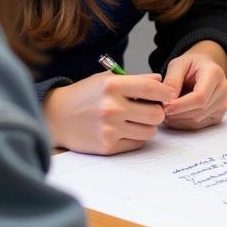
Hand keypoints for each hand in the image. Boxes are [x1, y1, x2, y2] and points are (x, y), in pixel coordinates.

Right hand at [43, 72, 175, 153]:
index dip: (166, 92)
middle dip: (158, 112)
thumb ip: (135, 79)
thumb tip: (160, 80)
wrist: (57, 117)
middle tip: (152, 109)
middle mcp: (111, 108)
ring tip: (137, 119)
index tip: (169, 94)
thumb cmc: (85, 95)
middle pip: (156, 114)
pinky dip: (136, 137)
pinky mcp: (107, 147)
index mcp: (112, 86)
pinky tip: (126, 129)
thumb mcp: (107, 79)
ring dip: (148, 126)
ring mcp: (109, 129)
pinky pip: (137, 143)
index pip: (151, 88)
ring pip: (149, 131)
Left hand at [161, 43, 226, 129]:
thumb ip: (172, 80)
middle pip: (198, 111)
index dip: (181, 105)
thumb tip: (168, 100)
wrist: (203, 68)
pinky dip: (183, 123)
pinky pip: (198, 126)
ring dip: (178, 120)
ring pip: (197, 121)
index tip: (165, 107)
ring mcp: (223, 103)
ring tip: (167, 110)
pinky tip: (175, 115)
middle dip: (176, 113)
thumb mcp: (178, 64)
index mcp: (215, 73)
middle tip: (160, 109)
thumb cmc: (191, 65)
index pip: (200, 97)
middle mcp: (223, 89)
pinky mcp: (219, 115)